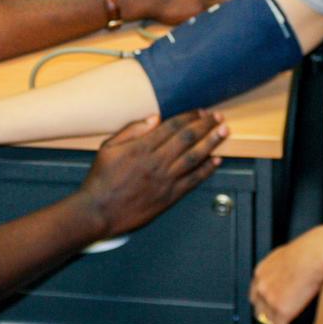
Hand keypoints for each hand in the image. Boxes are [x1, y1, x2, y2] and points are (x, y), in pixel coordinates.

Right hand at [77, 110, 226, 236]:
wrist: (99, 212)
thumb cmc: (101, 180)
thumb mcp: (108, 148)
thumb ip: (131, 130)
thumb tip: (154, 118)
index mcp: (142, 147)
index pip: (172, 126)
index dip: (189, 116)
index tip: (200, 111)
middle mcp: (156, 162)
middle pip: (187, 138)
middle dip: (205, 125)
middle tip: (218, 118)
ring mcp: (165, 180)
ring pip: (194, 156)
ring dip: (211, 142)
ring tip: (223, 132)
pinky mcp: (169, 196)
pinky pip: (193, 180)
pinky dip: (207, 169)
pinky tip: (216, 160)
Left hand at [249, 231, 322, 323]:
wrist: (314, 255)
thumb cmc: (308, 251)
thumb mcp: (286, 254)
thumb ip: (281, 265)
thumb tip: (288, 269)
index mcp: (262, 271)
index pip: (255, 293)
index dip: (261, 304)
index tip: (267, 310)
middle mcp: (262, 286)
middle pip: (258, 309)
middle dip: (264, 319)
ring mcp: (270, 299)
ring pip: (266, 322)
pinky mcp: (282, 310)